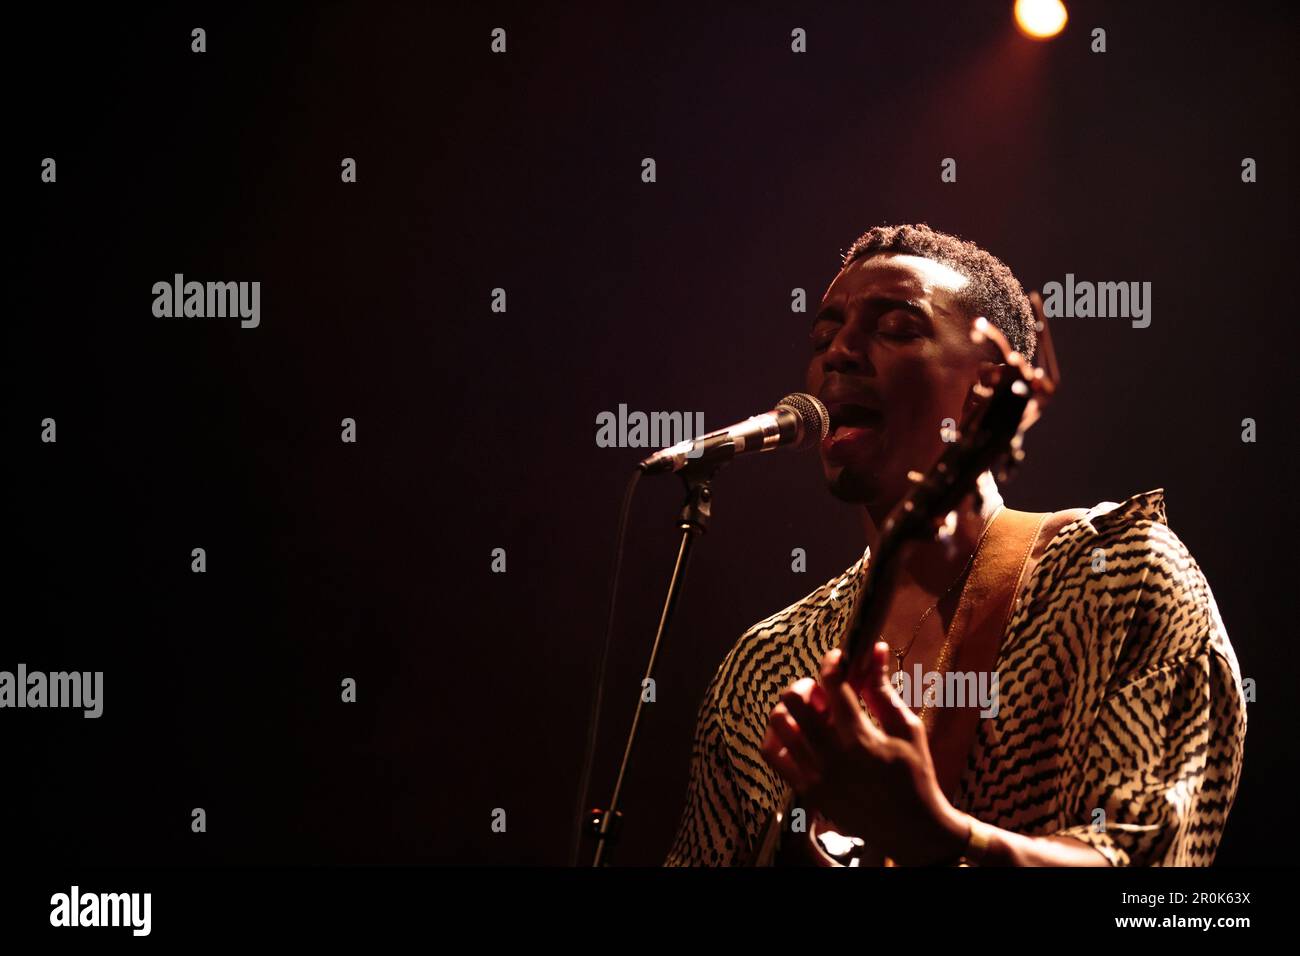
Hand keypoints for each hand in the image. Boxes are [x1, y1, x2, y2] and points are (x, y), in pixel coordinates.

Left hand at [760, 641, 968, 865]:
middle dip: (807, 686)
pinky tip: (799, 735)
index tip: (838, 658)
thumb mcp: (907, 728)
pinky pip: (773, 755)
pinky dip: (780, 737)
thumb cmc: (915, 775)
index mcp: (860, 737)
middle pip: (793, 701)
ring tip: (812, 716)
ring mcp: (815, 775)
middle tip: (823, 693)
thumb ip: (883, 690)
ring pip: (778, 725)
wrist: (912, 830)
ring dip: (792, 711)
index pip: (833, 685)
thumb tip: (876, 650)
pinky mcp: (806, 791)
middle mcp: (832, 756)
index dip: (832, 662)